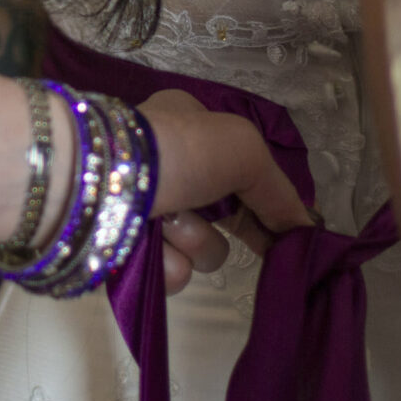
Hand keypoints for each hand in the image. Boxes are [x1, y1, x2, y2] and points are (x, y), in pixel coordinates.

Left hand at [139, 88, 313, 293]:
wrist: (96, 181)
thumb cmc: (175, 151)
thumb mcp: (244, 151)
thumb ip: (278, 191)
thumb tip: (304, 229)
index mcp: (191, 128)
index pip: (242, 174)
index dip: (265, 206)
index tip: (287, 238)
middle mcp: (168, 166)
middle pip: (223, 218)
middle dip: (221, 226)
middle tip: (226, 230)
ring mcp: (145, 208)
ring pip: (198, 248)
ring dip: (192, 241)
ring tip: (169, 223)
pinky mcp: (126, 248)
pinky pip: (169, 272)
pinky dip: (166, 263)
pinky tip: (151, 247)